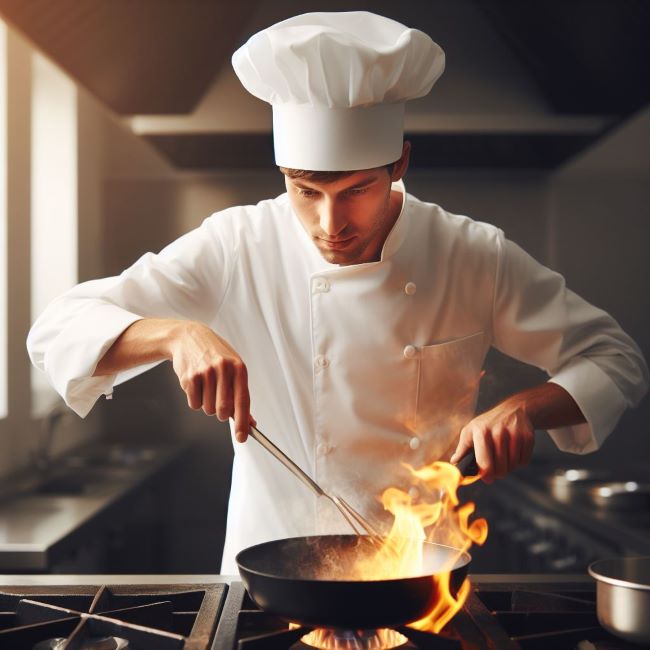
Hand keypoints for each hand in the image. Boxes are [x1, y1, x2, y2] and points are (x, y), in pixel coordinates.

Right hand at [169, 321, 254, 441]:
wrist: (189, 338)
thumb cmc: (215, 355)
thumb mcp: (233, 369)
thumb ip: (241, 395)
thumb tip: (250, 421)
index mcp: (239, 368)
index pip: (243, 401)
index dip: (243, 423)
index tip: (242, 437)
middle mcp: (223, 370)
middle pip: (223, 411)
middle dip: (221, 413)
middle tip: (218, 400)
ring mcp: (205, 373)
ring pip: (208, 409)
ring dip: (207, 404)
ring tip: (206, 386)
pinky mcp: (189, 378)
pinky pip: (194, 404)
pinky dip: (195, 400)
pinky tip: (196, 384)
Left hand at [449, 400, 534, 482]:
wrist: (513, 409)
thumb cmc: (488, 423)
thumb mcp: (470, 431)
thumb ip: (462, 449)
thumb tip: (454, 463)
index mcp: (481, 432)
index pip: (485, 463)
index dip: (486, 475)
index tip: (487, 479)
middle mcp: (498, 432)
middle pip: (500, 468)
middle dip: (498, 473)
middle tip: (496, 469)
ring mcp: (514, 434)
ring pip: (512, 466)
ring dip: (508, 467)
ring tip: (504, 458)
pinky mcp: (527, 437)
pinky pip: (524, 461)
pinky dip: (519, 462)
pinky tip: (514, 452)